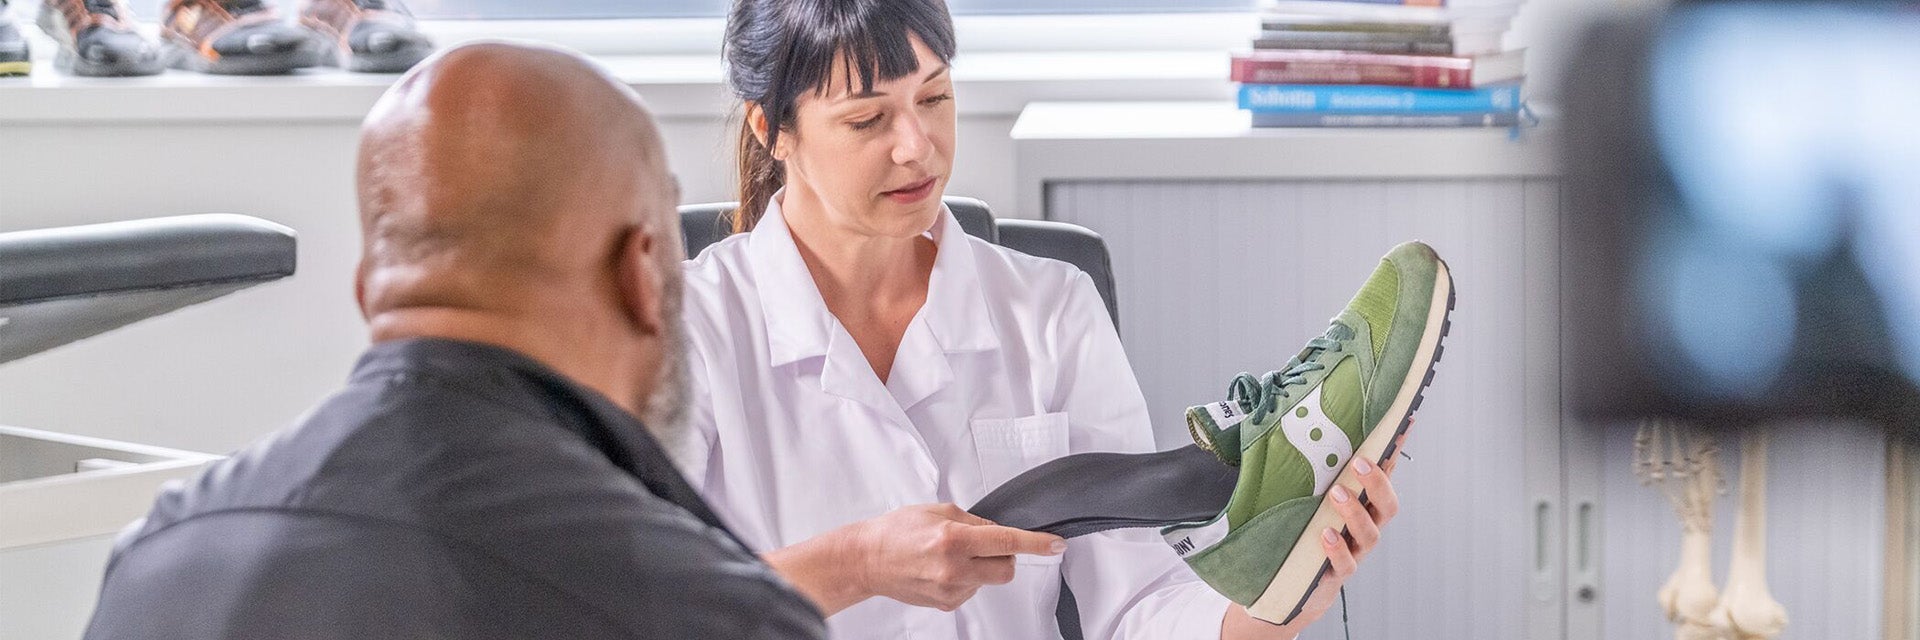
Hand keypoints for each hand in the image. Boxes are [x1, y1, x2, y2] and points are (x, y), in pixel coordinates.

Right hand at [763, 503, 1065, 615]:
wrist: (868, 559)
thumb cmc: (897, 531)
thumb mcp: (939, 511)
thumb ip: (974, 521)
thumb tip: (998, 532)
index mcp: (953, 538)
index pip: (1007, 542)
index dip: (1037, 544)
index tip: (1057, 545)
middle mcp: (954, 568)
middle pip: (1007, 569)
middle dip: (1005, 556)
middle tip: (987, 545)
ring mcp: (950, 590)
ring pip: (990, 580)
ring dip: (983, 567)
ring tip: (953, 556)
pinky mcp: (946, 604)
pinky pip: (973, 590)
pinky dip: (968, 578)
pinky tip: (944, 569)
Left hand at [1221, 423, 1413, 639]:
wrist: (1287, 585)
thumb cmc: (1297, 533)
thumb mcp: (1301, 499)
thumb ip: (1304, 471)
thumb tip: (1286, 426)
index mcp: (1360, 504)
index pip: (1383, 476)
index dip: (1393, 453)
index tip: (1400, 427)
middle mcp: (1363, 528)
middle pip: (1387, 506)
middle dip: (1378, 483)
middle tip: (1359, 464)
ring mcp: (1352, 552)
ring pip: (1369, 534)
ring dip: (1355, 511)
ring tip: (1336, 494)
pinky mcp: (1335, 575)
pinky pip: (1345, 563)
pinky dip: (1337, 549)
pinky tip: (1325, 535)